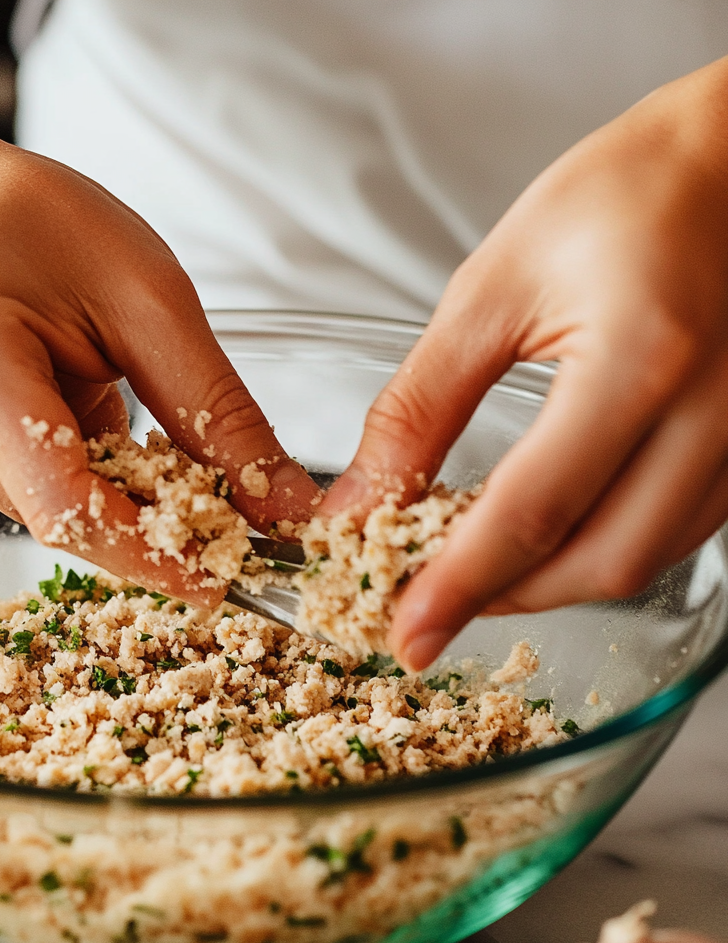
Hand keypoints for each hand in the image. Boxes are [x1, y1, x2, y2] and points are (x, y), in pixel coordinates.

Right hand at [0, 134, 319, 599]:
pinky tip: (84, 416)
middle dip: (142, 522)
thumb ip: (214, 409)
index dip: (147, 552)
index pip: (63, 501)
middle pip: (53, 511)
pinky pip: (17, 484)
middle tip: (212, 512)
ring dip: (107, 492)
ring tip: (128, 417)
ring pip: (38, 506)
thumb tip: (276, 502)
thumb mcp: (148, 294)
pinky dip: (72, 471)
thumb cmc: (33, 216)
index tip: (216, 576)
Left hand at [321, 57, 727, 669]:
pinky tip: (549, 534)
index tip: (406, 635)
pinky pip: (677, 531)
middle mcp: (716, 412)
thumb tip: (363, 499)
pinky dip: (602, 548)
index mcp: (641, 360)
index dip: (459, 586)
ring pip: (643, 559)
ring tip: (476, 569)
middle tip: (431, 599)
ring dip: (550, 582)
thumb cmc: (625, 193)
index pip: (532, 512)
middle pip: (599, 561)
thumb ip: (422, 405)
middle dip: (503, 597)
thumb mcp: (496, 288)